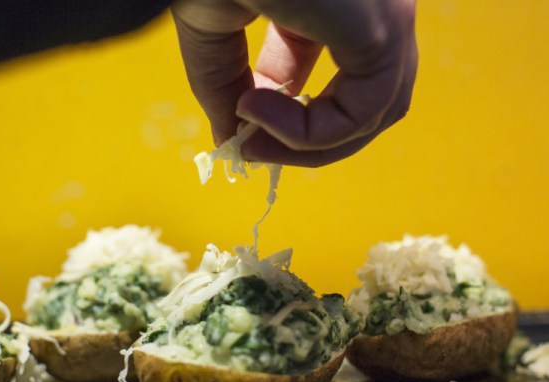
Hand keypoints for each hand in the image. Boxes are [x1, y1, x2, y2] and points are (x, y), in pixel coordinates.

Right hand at [172, 0, 416, 166]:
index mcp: (338, 6)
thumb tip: (233, 146)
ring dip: (312, 144)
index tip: (245, 134)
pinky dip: (312, 132)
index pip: (340, 79)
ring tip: (256, 136)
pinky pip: (365, 109)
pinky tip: (260, 114)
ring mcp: (385, 15)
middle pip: (370, 102)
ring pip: (377, 111)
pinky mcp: (383, 26)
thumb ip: (225, 91)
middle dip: (311, 141)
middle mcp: (374, 10)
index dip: (294, 120)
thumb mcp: (212, 36)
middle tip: (255, 150)